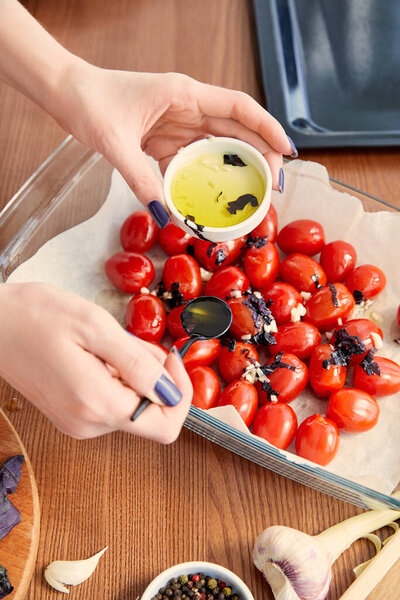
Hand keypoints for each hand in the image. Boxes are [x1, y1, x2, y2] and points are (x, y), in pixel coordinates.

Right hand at [0, 283, 191, 441]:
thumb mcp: (95, 326)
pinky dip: (117, 378)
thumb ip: (138, 363)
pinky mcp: (71, 414)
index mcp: (98, 405)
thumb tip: (171, 391)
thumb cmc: (35, 316)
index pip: (166, 424)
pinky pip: (112, 402)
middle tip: (133, 341)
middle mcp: (89, 424)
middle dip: (155, 376)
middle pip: (151, 414)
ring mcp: (78, 422)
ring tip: (107, 343)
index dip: (179, 391)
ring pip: (132, 405)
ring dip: (134, 374)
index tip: (170, 357)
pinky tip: (97, 353)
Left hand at [50, 67, 294, 224]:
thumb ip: (141, 178)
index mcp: (184, 93)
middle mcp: (188, 106)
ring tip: (251, 195)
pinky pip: (194, 158)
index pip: (239, 107)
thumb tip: (165, 214)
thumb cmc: (90, 102)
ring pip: (220, 145)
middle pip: (237, 129)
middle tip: (272, 187)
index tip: (287, 151)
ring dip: (237, 168)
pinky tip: (212, 197)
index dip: (268, 128)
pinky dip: (206, 177)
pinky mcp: (167, 137)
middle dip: (260, 155)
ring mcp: (179, 122)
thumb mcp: (115, 142)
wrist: (68, 93)